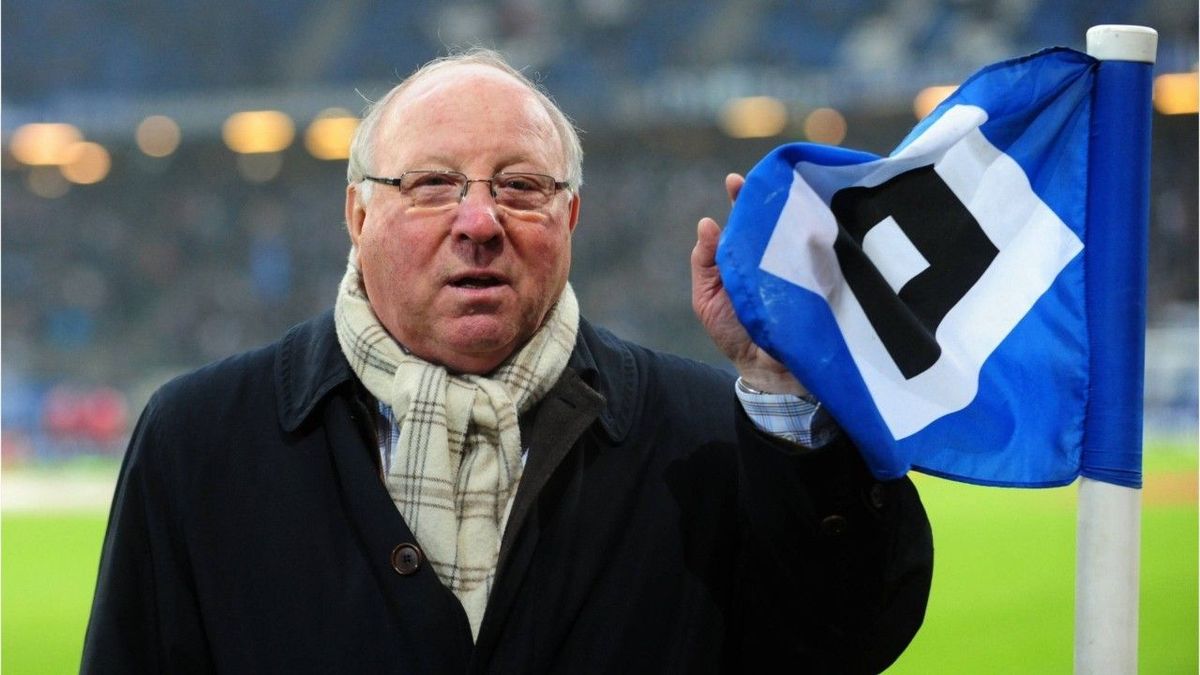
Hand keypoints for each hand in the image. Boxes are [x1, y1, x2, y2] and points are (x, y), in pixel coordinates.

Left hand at [691, 173, 808, 395]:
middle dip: (772, 196)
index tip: (735, 181)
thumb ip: (704, 262)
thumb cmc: (735, 333)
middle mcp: (774, 255)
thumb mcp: (707, 298)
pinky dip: (819, 242)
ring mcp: (799, 265)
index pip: (744, 220)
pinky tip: (817, 225)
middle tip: (769, 180)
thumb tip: (706, 223)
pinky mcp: (820, 280)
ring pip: (799, 232)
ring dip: (796, 214)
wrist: (768, 371)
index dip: (742, 198)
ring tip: (792, 194)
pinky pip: (821, 256)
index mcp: (746, 255)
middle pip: (775, 218)